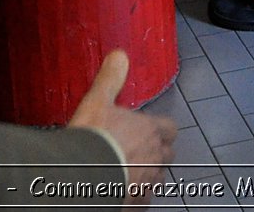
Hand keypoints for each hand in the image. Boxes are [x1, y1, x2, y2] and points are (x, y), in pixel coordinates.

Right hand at [67, 50, 177, 208]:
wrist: (83, 177)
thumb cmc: (93, 139)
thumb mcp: (98, 101)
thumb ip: (111, 79)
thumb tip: (119, 55)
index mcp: (150, 131)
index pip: (170, 128)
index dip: (160, 128)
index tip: (149, 129)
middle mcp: (155, 157)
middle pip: (167, 155)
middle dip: (156, 152)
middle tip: (136, 151)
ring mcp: (148, 182)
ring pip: (156, 178)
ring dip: (146, 174)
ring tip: (126, 171)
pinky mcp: (138, 203)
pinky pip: (143, 199)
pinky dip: (135, 196)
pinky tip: (121, 190)